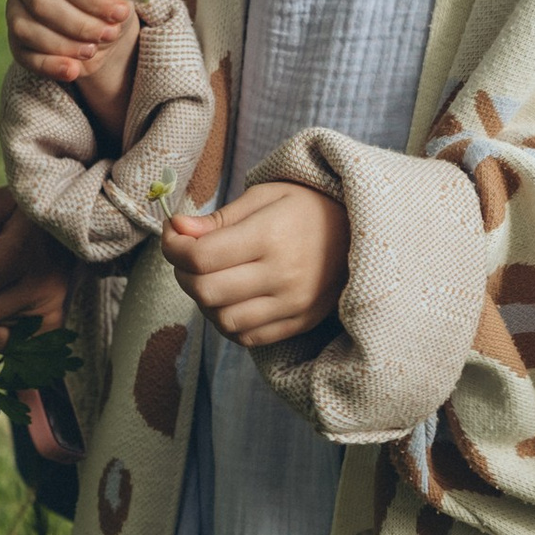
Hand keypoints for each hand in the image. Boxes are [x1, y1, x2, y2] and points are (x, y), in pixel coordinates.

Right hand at [6, 0, 141, 86]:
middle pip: (42, 3)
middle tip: (109, 34)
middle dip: (80, 24)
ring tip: (92, 50)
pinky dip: (49, 65)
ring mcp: (15, 10)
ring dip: (64, 45)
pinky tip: (72, 71)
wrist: (97, 32)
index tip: (120, 13)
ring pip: (28, 30)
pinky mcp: (15, 41)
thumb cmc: (104, 2)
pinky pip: (24, 55)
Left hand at [163, 182, 349, 347]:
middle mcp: (281, 275)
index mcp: (270, 236)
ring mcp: (292, 304)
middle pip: (206, 291)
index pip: (201, 257)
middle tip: (188, 258)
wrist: (360, 232)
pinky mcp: (299, 322)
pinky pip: (248, 337)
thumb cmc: (306, 208)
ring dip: (204, 302)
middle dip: (183, 274)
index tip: (174, 236)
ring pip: (223, 320)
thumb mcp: (264, 197)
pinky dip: (229, 322)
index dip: (174, 248)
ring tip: (210, 279)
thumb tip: (177, 229)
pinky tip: (231, 299)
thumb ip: (219, 219)